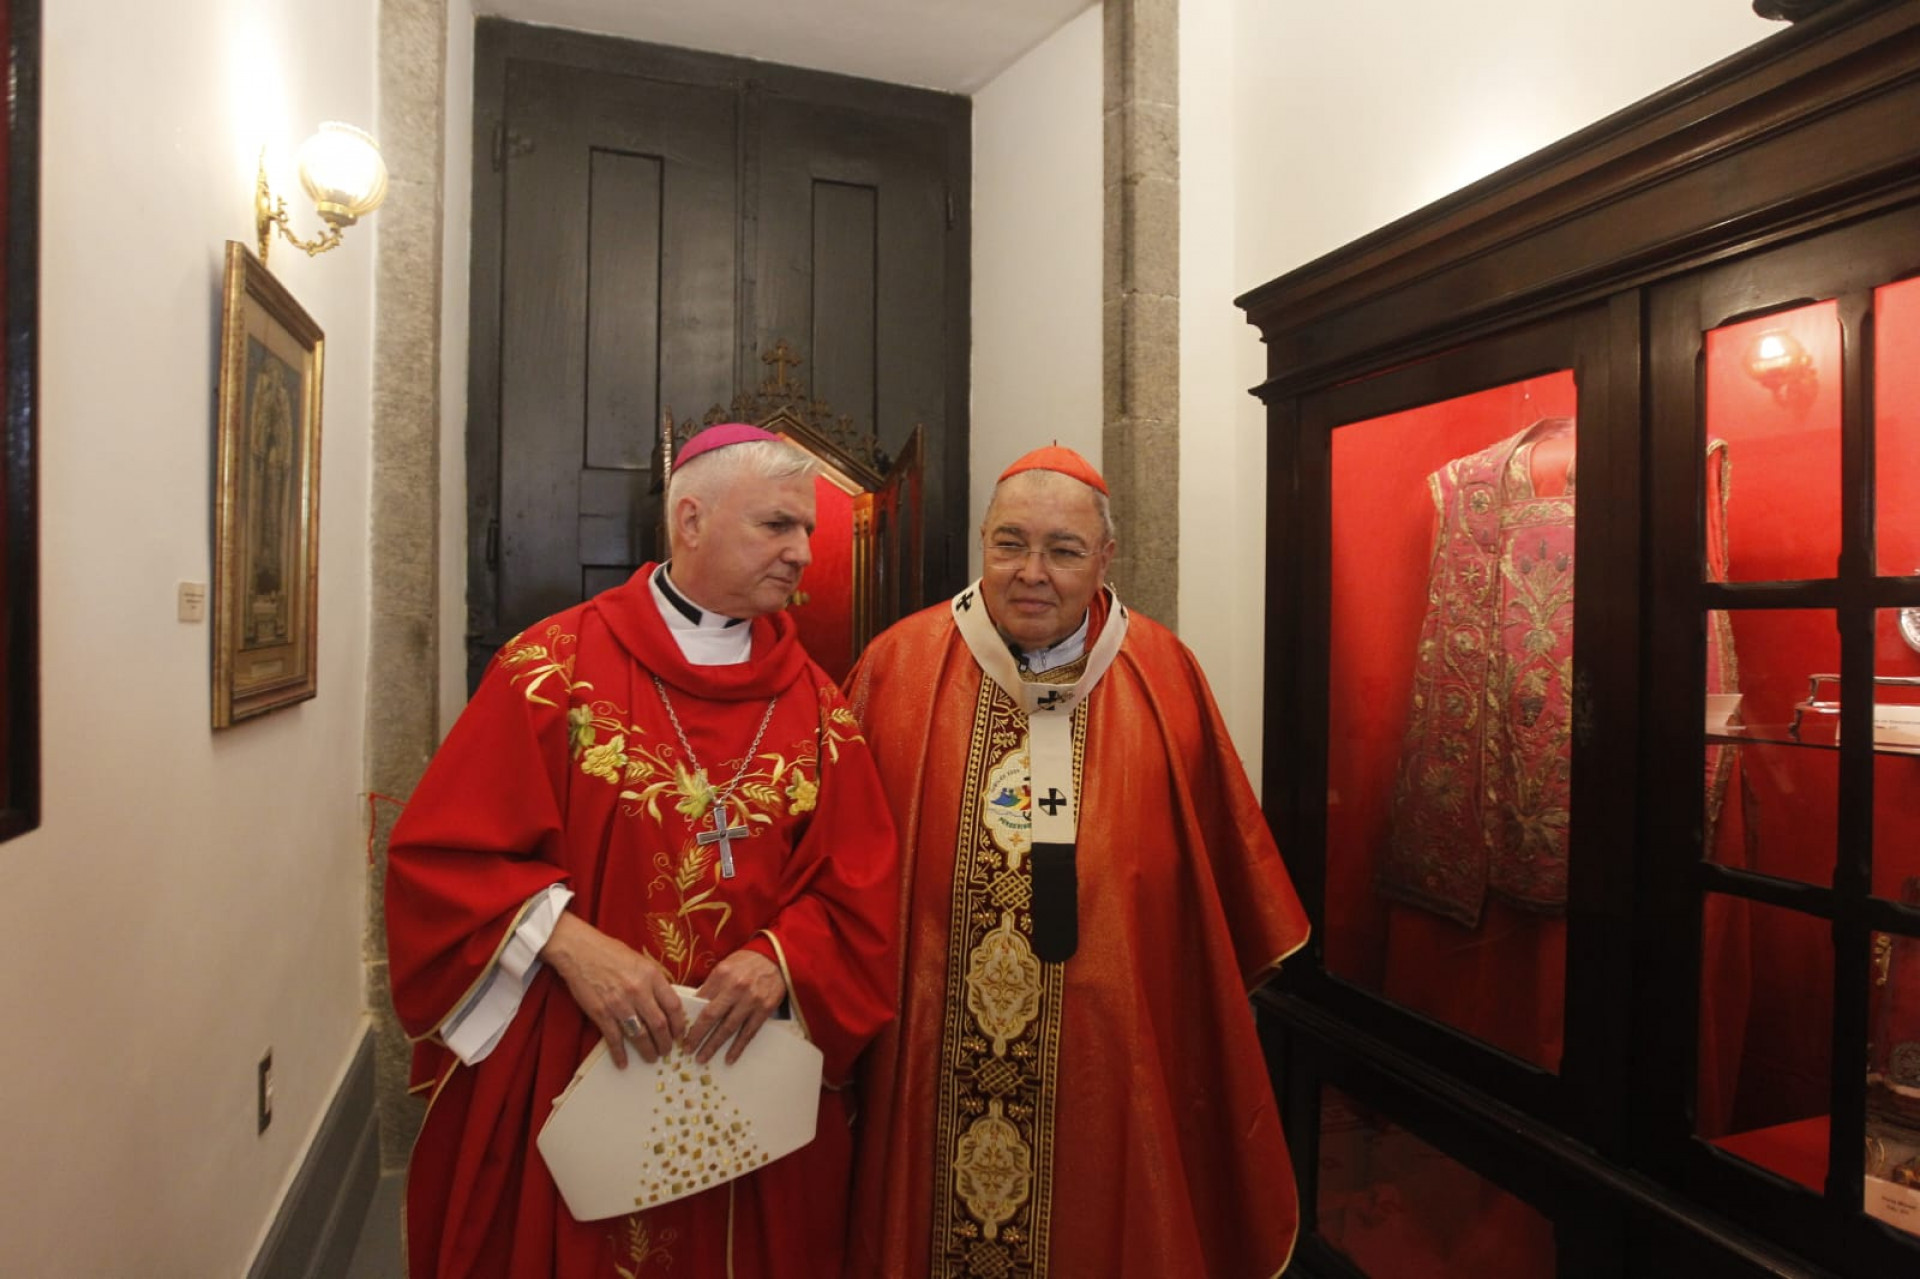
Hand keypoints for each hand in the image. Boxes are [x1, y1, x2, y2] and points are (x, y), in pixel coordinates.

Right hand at [539, 912, 685, 1067]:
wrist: (579, 951)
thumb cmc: (610, 953)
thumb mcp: (640, 961)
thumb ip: (654, 981)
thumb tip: (665, 1003)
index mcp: (651, 976)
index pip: (674, 1006)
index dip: (679, 1024)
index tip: (680, 1034)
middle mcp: (638, 991)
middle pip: (659, 1025)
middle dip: (665, 1043)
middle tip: (667, 1051)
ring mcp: (619, 1004)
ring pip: (640, 1035)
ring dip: (648, 1050)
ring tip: (651, 1057)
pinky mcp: (601, 1013)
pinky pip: (614, 1039)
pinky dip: (619, 1054)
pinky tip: (623, 1063)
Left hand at [687, 949, 786, 1064]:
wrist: (777, 957)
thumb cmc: (747, 962)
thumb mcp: (725, 966)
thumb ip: (712, 985)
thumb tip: (696, 1006)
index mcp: (722, 975)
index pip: (701, 1000)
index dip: (690, 1017)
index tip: (682, 1031)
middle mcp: (736, 988)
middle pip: (712, 1016)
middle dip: (697, 1036)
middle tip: (687, 1050)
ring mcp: (751, 1000)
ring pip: (728, 1028)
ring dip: (714, 1046)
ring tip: (702, 1058)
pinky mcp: (764, 1009)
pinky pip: (748, 1033)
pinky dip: (738, 1047)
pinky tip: (729, 1059)